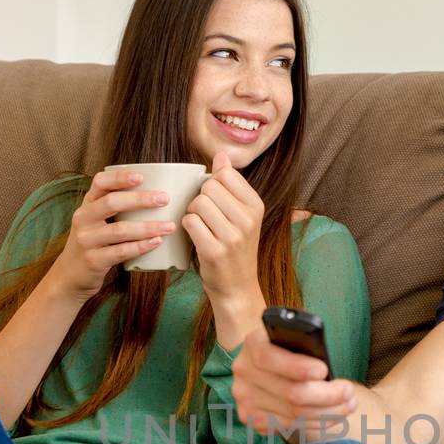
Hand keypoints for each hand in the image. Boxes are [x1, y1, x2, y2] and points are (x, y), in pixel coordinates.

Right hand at [45, 169, 176, 301]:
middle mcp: (83, 219)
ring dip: (148, 227)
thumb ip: (113, 208)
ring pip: (120, 230)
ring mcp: (86, 240)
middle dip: (140, 199)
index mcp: (86, 205)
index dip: (119, 177)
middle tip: (164, 199)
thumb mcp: (95, 221)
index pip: (100, 183)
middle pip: (112, 203)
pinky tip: (156, 242)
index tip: (141, 177)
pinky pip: (121, 251)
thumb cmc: (93, 244)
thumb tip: (154, 195)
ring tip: (169, 226)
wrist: (70, 276)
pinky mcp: (93, 260)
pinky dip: (141, 246)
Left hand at [184, 151, 264, 308]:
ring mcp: (232, 236)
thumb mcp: (242, 215)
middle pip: (209, 187)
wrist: (237, 288)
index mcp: (256, 206)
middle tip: (207, 217)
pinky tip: (196, 237)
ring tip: (202, 228)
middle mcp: (248, 220)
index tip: (217, 202)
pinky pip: (190, 222)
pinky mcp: (214, 251)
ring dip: (193, 213)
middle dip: (200, 199)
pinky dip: (187, 227)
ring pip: (198, 203)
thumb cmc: (235, 249)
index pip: (226, 174)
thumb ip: (231, 185)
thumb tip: (222, 155)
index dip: (213, 184)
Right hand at [231, 324, 356, 437]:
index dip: (298, 367)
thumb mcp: (295, 338)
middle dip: (328, 395)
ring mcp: (245, 398)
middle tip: (349, 392)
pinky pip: (291, 426)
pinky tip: (332, 415)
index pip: (269, 358)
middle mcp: (244, 371)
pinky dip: (317, 422)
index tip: (324, 370)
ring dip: (329, 412)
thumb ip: (305, 344)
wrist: (270, 366)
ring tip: (348, 403)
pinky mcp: (252, 418)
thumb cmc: (291, 349)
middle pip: (290, 393)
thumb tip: (324, 363)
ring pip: (295, 414)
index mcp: (253, 344)